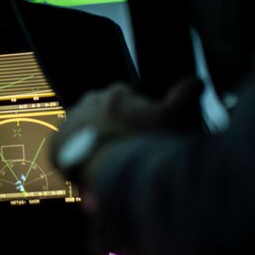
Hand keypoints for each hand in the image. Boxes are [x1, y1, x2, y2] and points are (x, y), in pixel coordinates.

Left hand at [50, 78, 202, 188]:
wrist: (103, 165)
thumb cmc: (137, 140)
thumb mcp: (170, 117)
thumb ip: (184, 97)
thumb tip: (197, 82)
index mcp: (116, 94)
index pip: (129, 101)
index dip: (139, 118)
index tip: (142, 133)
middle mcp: (89, 102)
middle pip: (106, 116)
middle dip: (116, 129)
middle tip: (127, 150)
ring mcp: (71, 122)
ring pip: (87, 133)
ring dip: (97, 145)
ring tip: (110, 164)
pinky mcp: (57, 143)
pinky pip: (69, 151)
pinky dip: (80, 160)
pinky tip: (94, 172)